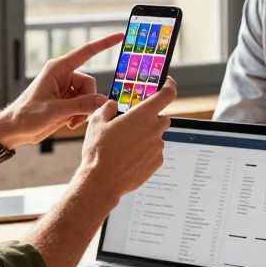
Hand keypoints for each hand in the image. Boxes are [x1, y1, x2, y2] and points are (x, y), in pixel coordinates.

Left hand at [0, 33, 122, 147]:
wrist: (14, 130)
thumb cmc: (27, 115)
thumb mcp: (55, 111)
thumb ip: (81, 105)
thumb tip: (103, 100)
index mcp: (58, 69)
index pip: (86, 52)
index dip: (104, 43)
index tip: (120, 36)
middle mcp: (63, 75)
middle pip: (90, 84)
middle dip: (88, 102)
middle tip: (76, 118)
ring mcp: (65, 88)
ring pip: (89, 96)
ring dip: (83, 111)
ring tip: (69, 122)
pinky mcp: (66, 100)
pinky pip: (84, 105)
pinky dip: (79, 115)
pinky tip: (68, 123)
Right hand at [73, 77, 177, 203]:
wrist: (102, 182)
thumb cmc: (98, 152)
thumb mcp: (97, 122)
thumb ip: (108, 108)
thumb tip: (113, 105)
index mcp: (142, 115)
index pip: (167, 94)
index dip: (169, 86)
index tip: (166, 83)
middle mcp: (154, 130)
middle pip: (161, 116)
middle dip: (149, 118)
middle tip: (133, 124)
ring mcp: (157, 147)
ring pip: (156, 135)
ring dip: (145, 136)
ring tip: (125, 146)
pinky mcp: (157, 162)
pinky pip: (154, 151)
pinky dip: (145, 151)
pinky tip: (129, 157)